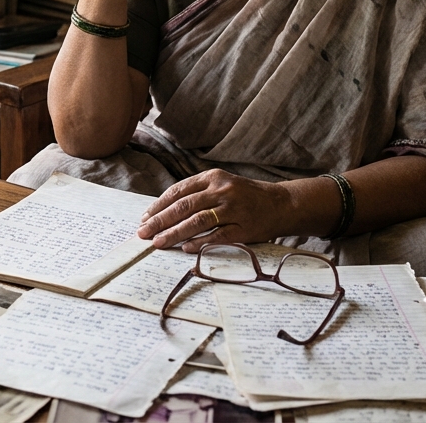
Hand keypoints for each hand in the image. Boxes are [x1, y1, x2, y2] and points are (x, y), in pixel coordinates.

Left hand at [137, 169, 290, 251]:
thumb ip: (197, 194)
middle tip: (143, 233)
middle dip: (160, 221)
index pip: (179, 191)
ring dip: (174, 233)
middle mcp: (222, 190)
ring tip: (159, 242)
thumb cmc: (246, 196)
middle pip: (184, 206)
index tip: (145, 217)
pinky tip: (186, 248)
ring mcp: (233, 208)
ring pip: (197, 221)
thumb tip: (164, 211)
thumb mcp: (222, 185)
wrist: (281, 204)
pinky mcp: (244, 227)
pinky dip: (200, 242)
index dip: (159, 205)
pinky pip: (218, 236)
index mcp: (213, 177)